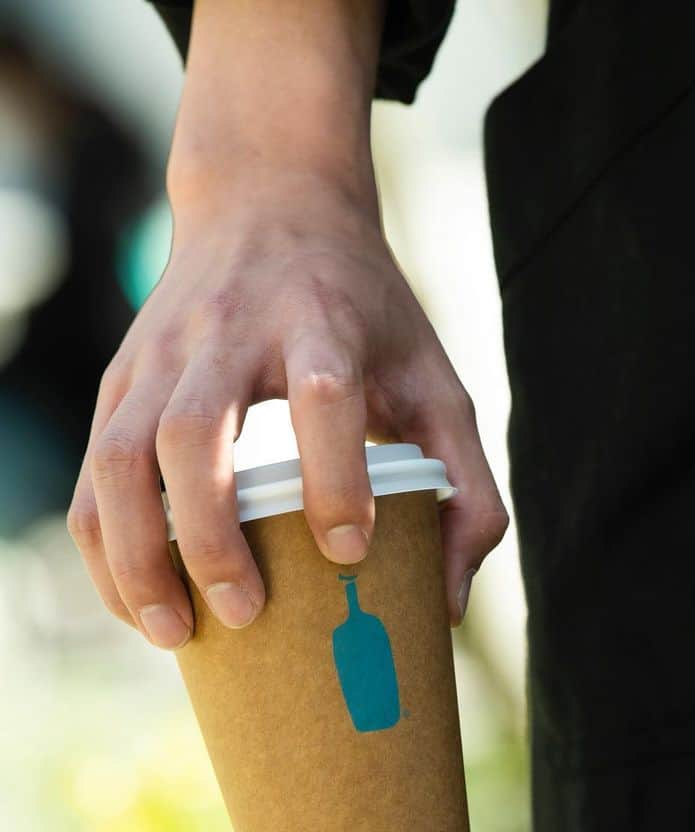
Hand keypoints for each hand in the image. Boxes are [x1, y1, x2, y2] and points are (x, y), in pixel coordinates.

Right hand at [66, 170, 508, 648]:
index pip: (323, 393)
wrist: (269, 198)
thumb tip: (448, 607)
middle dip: (212, 533)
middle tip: (244, 612)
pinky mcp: (121, 379)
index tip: (349, 548)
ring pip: (121, 457)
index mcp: (321, 322)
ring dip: (138, 553)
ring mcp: (162, 355)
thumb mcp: (435, 379)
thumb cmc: (365, 312)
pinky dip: (104, 545)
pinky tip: (137, 602)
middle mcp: (229, 332)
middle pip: (195, 432)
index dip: (335, 474)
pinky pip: (92, 473)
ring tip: (173, 633)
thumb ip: (466, 487)